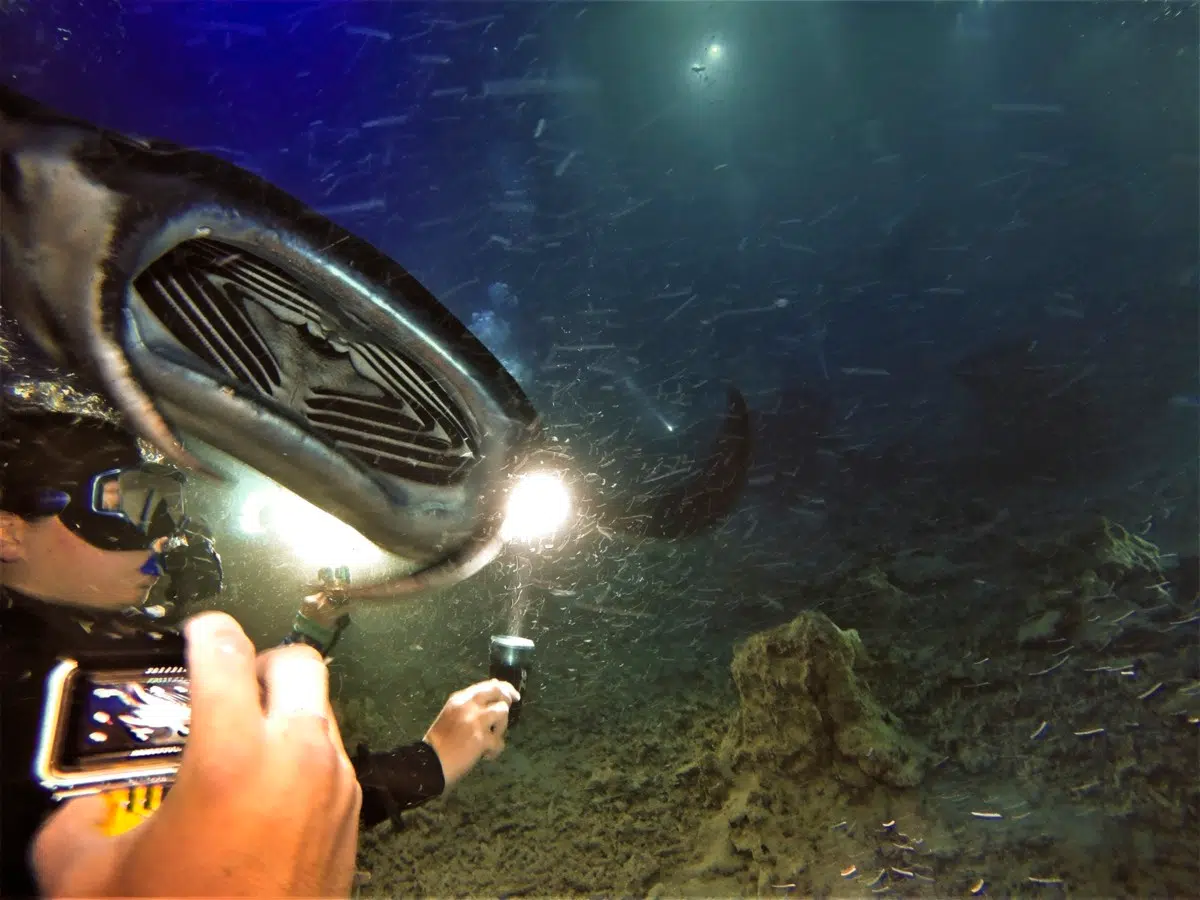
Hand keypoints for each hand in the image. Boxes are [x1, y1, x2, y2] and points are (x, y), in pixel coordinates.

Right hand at [32, 611, 360, 897]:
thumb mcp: (87, 879)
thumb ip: (76, 824)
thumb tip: (84, 811)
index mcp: (234, 754)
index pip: (224, 649)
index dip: (204, 631)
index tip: (195, 633)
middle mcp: (297, 758)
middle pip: (298, 662)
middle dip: (260, 662)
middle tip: (225, 686)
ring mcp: (335, 786)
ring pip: (322, 710)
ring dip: (285, 711)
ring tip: (241, 743)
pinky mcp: (352, 818)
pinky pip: (333, 757)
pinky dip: (303, 755)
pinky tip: (264, 791)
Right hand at [422, 679, 519, 787]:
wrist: (429, 763)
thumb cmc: (440, 741)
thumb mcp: (452, 714)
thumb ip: (471, 704)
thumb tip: (494, 690)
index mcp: (460, 699)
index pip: (488, 685)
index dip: (504, 688)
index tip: (511, 695)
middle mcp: (468, 705)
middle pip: (497, 691)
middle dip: (507, 700)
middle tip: (507, 712)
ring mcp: (476, 721)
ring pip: (502, 712)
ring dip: (500, 728)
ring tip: (490, 740)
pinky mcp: (481, 739)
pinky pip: (500, 742)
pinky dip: (495, 750)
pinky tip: (485, 756)